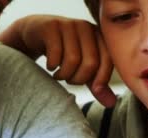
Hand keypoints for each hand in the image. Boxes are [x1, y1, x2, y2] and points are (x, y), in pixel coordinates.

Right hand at [0, 15, 116, 107]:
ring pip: (73, 60)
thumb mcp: (82, 69)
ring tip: (59, 75)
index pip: (108, 60)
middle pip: (90, 63)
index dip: (102, 78)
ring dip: (64, 74)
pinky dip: (52, 66)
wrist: (36, 34)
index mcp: (99, 36)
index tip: (94, 90)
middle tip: (69, 80)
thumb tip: (111, 103)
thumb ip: (97, 85)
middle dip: (79, 79)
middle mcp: (86, 27)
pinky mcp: (51, 27)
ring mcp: (68, 25)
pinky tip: (50, 66)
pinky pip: (56, 54)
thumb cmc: (64, 52)